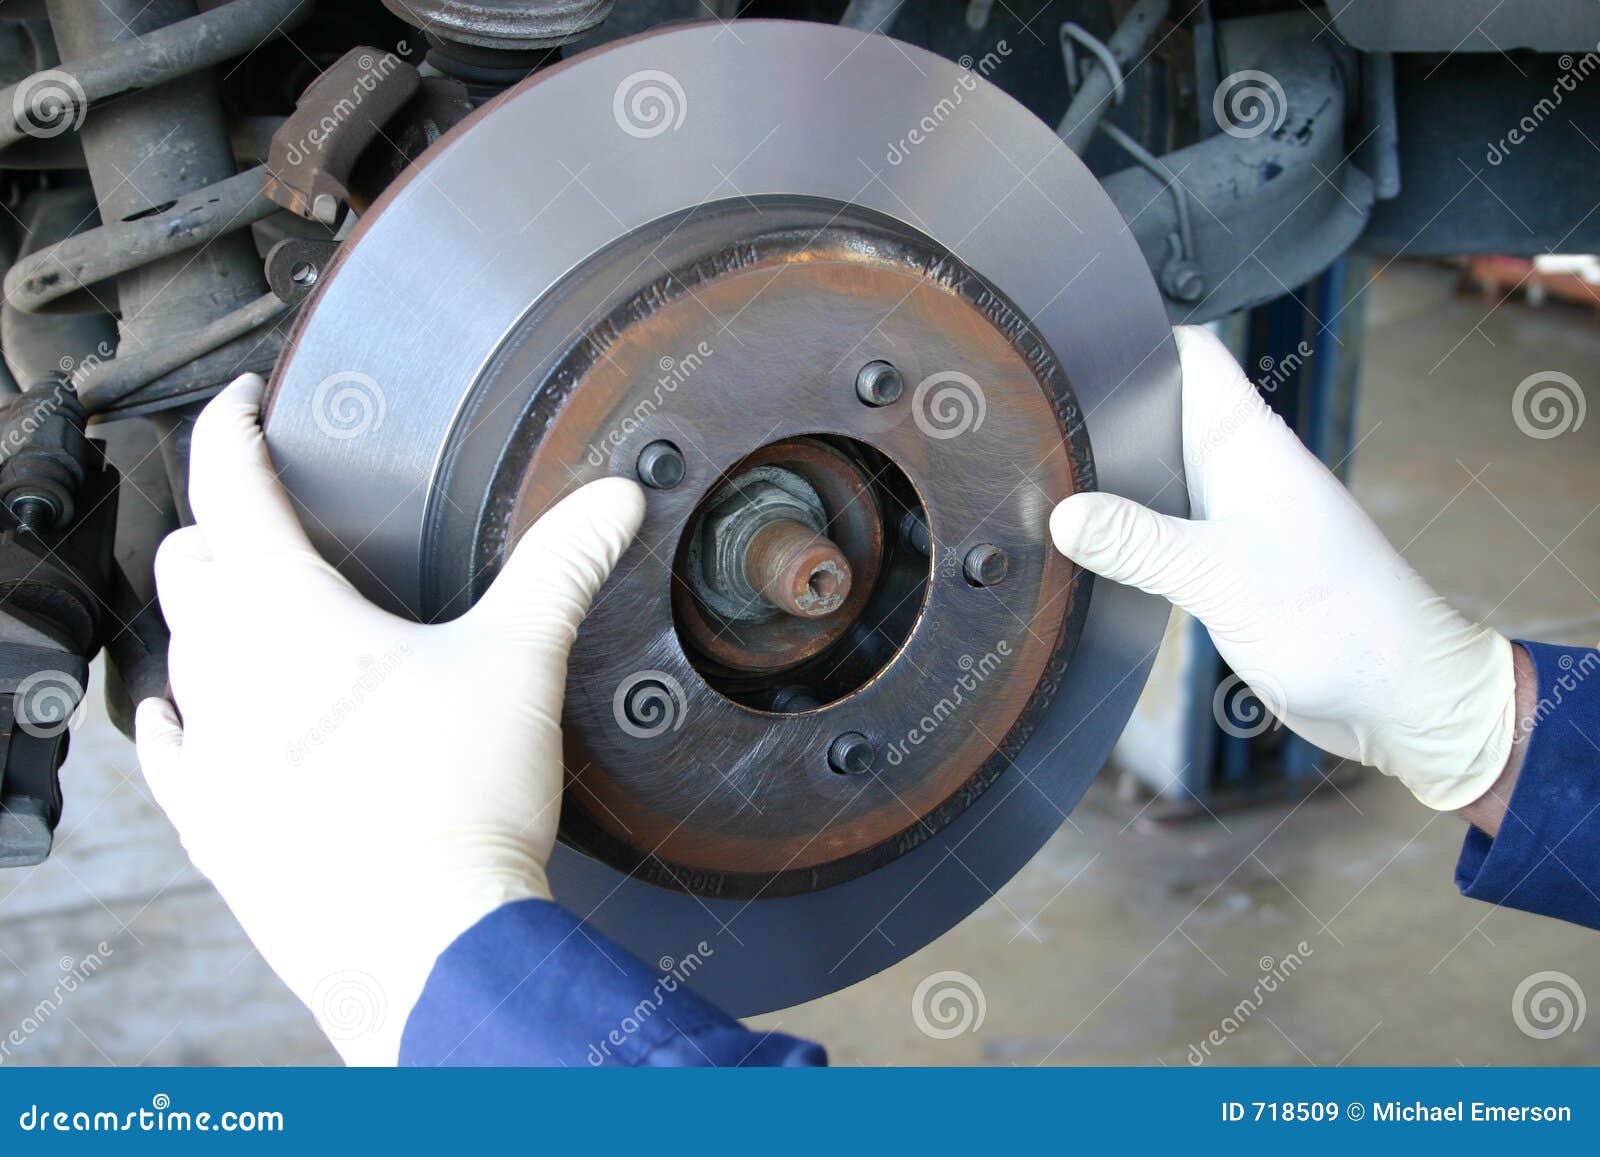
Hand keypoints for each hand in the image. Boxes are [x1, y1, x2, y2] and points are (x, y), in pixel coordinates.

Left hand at [134, 374, 644, 1064]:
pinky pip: (170, 750)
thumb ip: (562, 564)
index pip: (229, 486)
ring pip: (176, 649)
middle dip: (219, 521)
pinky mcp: (214, 822)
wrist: (425, 943)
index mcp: (287, 614)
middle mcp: (227, 671)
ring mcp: (212, 752)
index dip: (231, 429)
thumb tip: (614, 498)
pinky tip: (181, 714)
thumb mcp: (520, 659)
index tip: (242, 406)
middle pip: (188, 561)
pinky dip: (178, 714)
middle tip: (262, 511)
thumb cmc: (459, 799)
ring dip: (206, 614)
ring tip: (246, 604)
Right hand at [1050, 326, 1514, 812]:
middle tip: (1028, 420)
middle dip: (1101, 413)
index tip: (1067, 340)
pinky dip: (1124, 536)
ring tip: (1037, 481)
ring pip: (1156, 476)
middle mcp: (1239, 472)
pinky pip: (1161, 533)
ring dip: (1110, 481)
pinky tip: (1082, 551)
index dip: (1136, 335)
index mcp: (1248, 446)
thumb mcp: (1223, 577)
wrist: (1401, 698)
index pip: (1190, 355)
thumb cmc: (1340, 623)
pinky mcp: (1224, 568)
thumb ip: (1140, 544)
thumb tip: (1063, 516)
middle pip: (1158, 414)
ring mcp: (1232, 519)